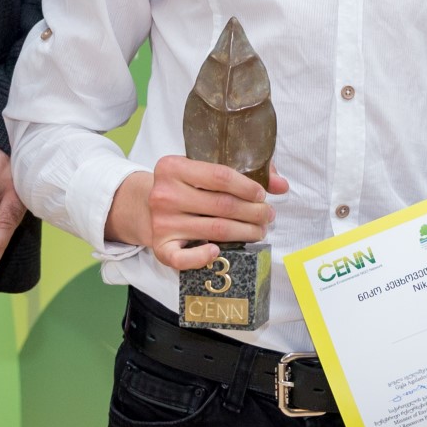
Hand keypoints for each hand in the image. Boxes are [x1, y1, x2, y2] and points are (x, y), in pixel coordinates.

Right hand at [106, 155, 289, 270]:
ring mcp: (161, 223)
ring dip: (244, 233)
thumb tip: (281, 185)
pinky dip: (203, 257)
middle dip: (253, 212)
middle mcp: (164, 195)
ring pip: (215, 230)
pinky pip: (183, 259)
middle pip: (222, 205)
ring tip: (258, 230)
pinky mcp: (160, 248)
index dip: (248, 187)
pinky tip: (218, 251)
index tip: (262, 195)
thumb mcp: (202, 170)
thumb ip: (242, 172)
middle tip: (267, 216)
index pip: (220, 175)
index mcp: (173, 167)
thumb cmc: (183, 187)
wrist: (145, 207)